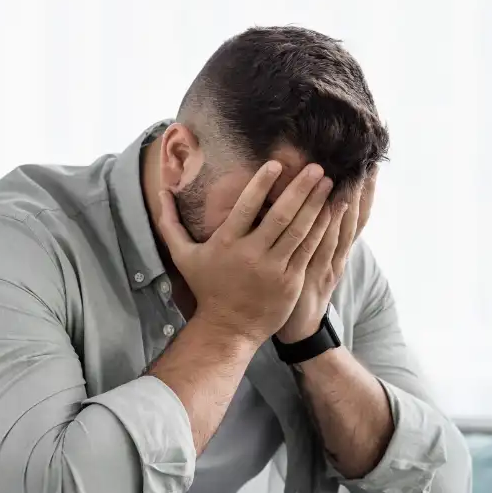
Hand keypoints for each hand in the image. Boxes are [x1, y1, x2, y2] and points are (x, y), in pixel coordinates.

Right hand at [158, 162, 334, 344]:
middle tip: (316, 167)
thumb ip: (169, 222)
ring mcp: (274, 269)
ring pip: (299, 231)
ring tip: (329, 183)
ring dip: (316, 205)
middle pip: (281, 216)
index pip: (245, 207)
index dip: (261, 184)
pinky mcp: (290, 281)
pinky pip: (308, 250)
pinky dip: (321, 229)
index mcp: (227, 244)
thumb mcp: (183, 256)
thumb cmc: (207, 288)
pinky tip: (331, 212)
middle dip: (300, 189)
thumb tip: (160, 190)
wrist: (229, 328)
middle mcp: (252, 255)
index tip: (275, 164)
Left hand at [275, 168, 376, 343]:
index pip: (356, 218)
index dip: (365, 194)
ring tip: (351, 176)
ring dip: (347, 203)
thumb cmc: (300, 293)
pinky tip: (330, 207)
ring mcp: (327, 266)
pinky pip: (323, 247)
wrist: (299, 331)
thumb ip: (316, 239)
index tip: (370, 168)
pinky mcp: (312, 275)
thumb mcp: (312, 264)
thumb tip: (318, 210)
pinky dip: (328, 226)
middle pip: (354, 220)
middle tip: (366, 164)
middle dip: (360, 192)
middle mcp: (337, 257)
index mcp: (338, 253)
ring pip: (341, 230)